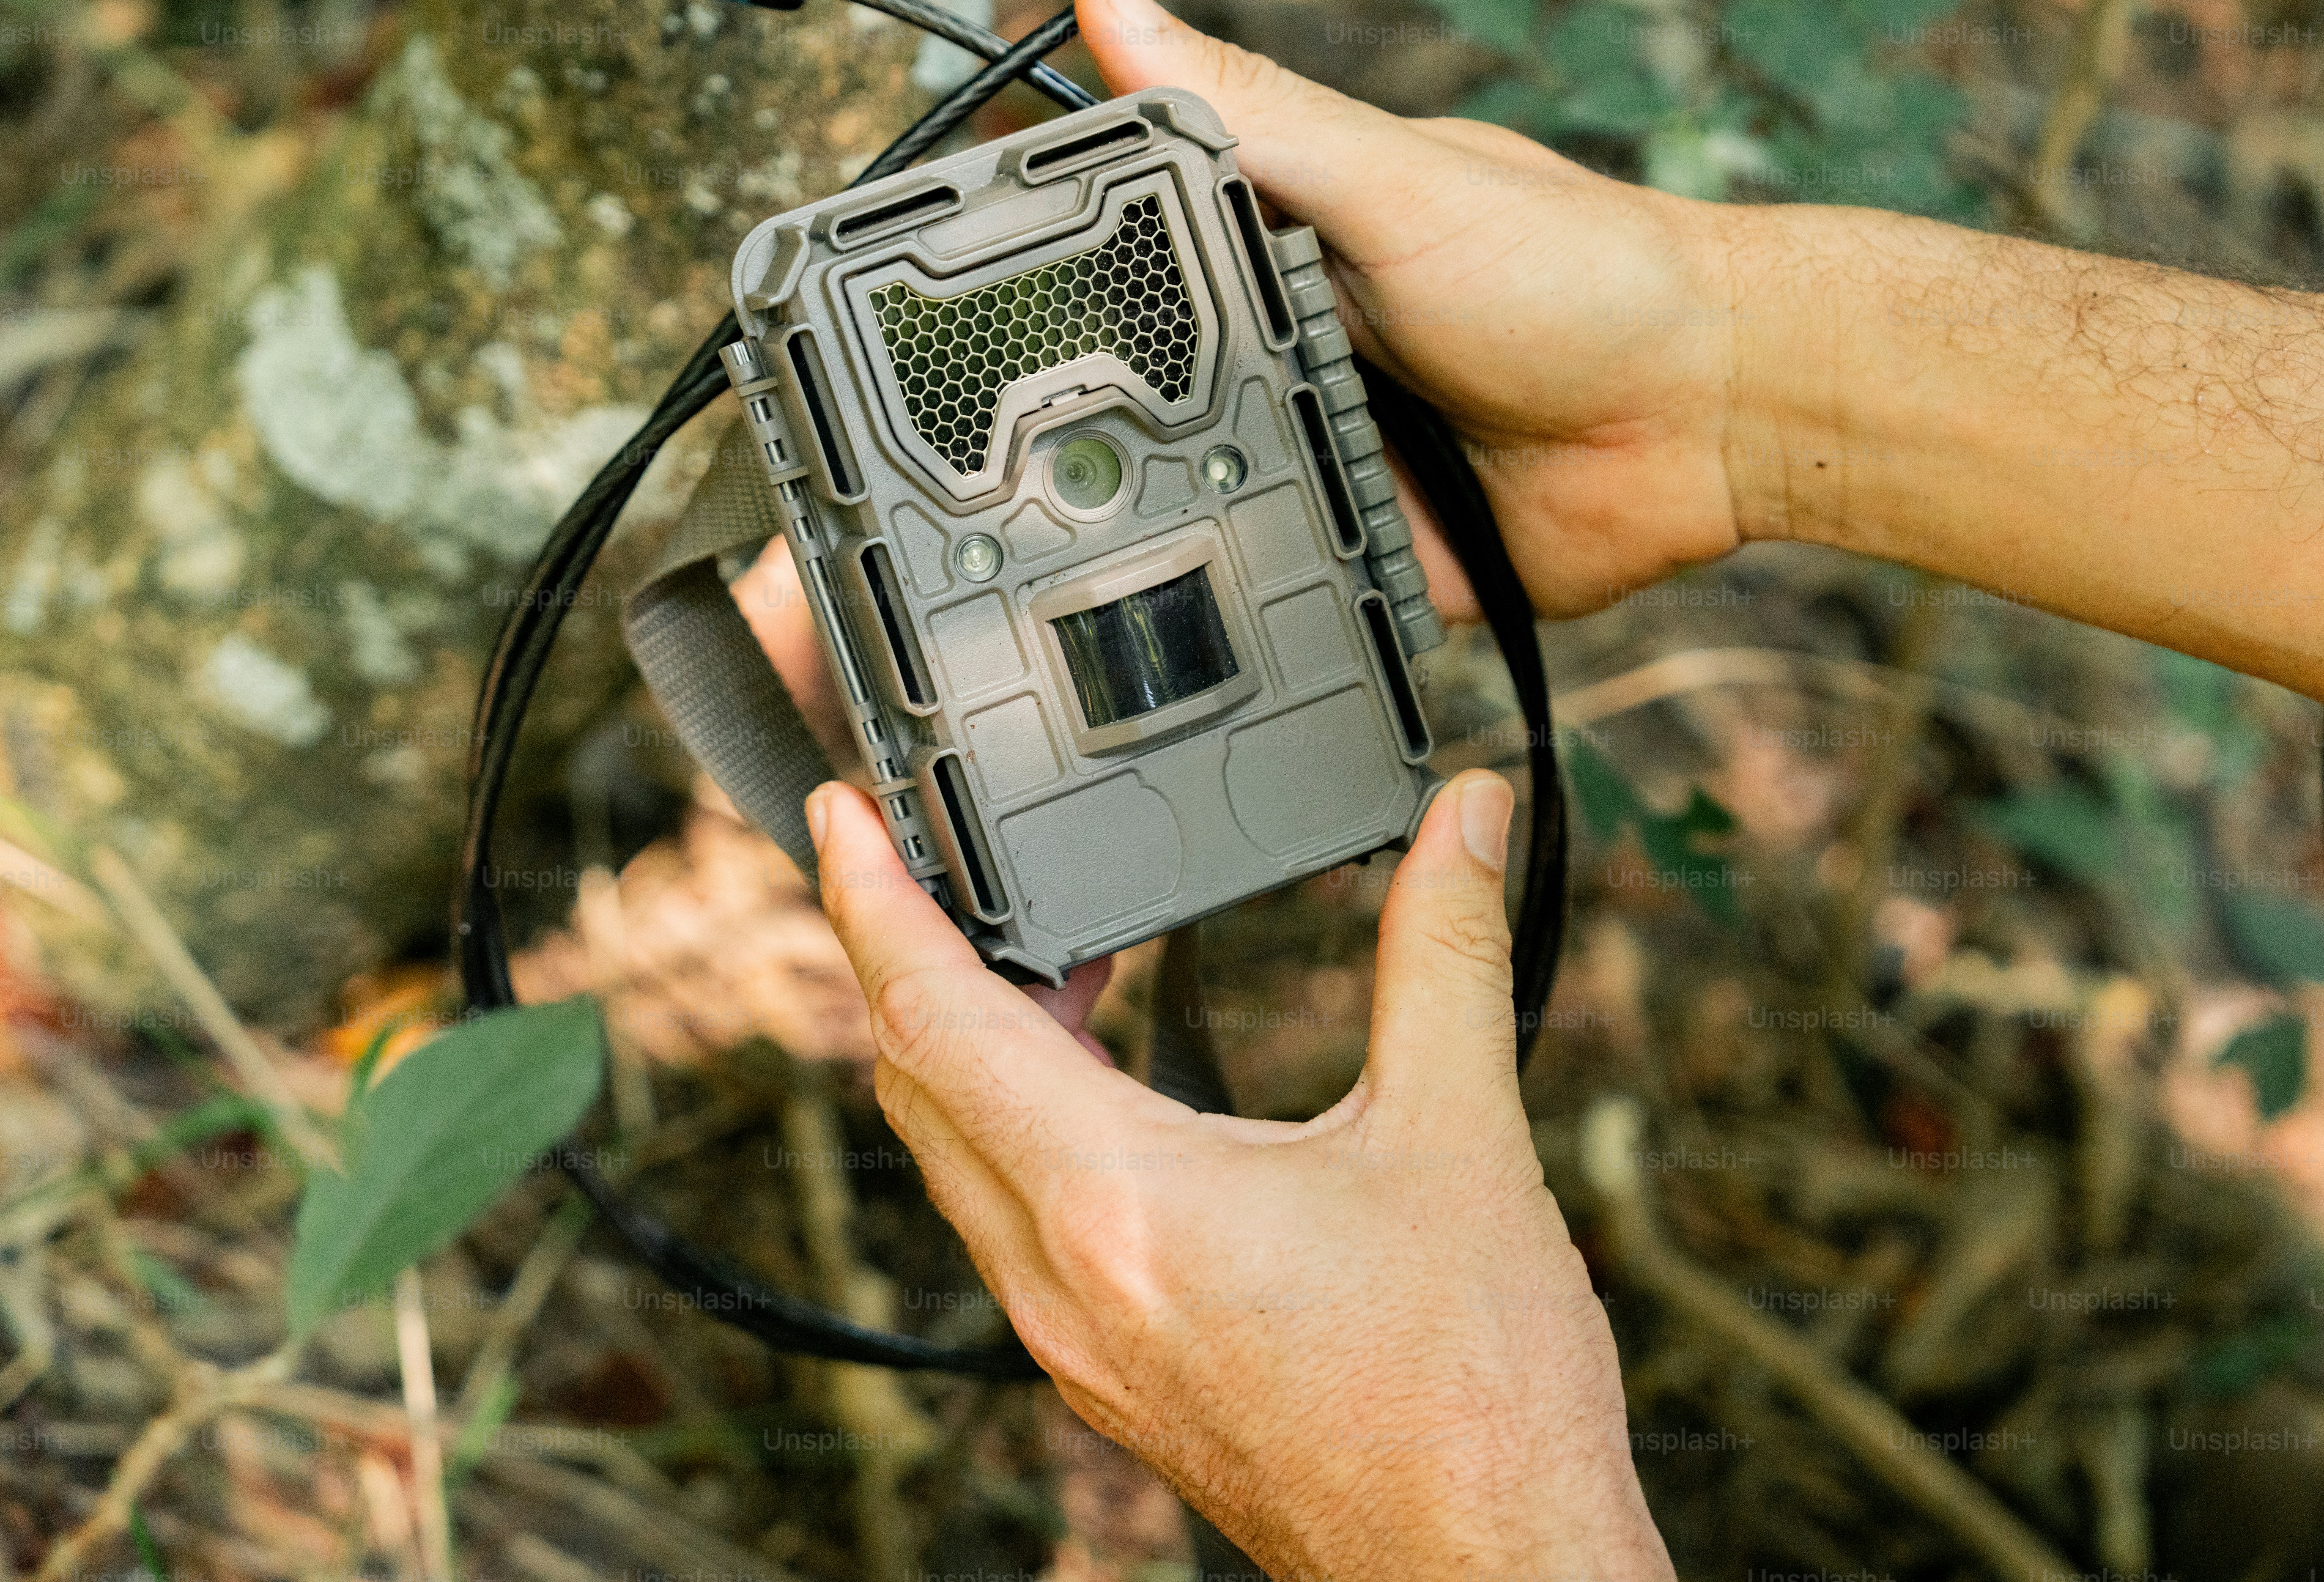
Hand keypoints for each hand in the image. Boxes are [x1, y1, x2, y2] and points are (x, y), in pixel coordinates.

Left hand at [809, 769, 1674, 1579]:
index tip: (839, 819)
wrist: (1484, 1569)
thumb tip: (1464, 817)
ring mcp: (1077, 1342)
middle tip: (954, 874)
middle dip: (915, 960)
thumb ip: (1445, 954)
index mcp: (1119, 1203)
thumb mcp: (1462, 1140)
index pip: (931, 1018)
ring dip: (976, 1050)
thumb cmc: (1470, 1399)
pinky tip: (1107, 1098)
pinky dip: (1022, 1132)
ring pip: (960, 1165)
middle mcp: (1064, 1281)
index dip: (872, 899)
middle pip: (918, 1087)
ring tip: (1056, 967)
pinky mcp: (1111, 1379)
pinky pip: (1011, 1229)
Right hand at [1076, 0, 1780, 619]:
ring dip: (1172, 520)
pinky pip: (1289, 584)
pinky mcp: (1371, 551)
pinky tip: (1217, 603)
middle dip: (1095, 427)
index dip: (1050, 273)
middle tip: (1006, 459)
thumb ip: (1251, 115)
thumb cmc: (1577, 270)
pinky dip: (1263, 593)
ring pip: (1205, 498)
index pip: (1132, 252)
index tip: (961, 299)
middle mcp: (1297, 350)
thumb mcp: (1393, 180)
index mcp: (1283, 246)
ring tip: (1096, 543)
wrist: (1708, 414)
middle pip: (1149, 392)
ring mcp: (1333, 455)